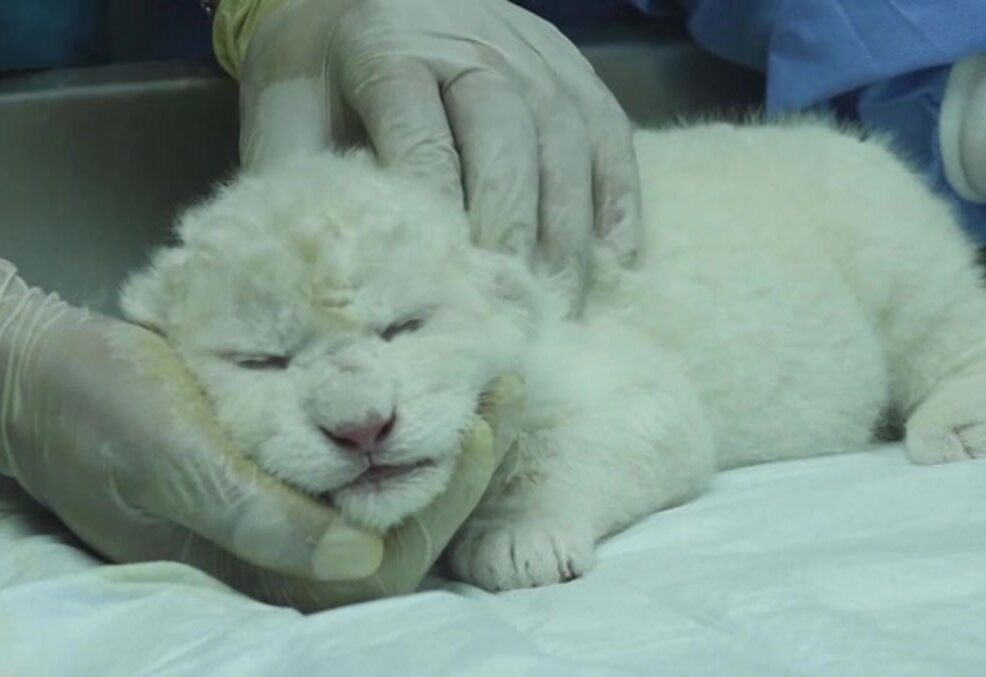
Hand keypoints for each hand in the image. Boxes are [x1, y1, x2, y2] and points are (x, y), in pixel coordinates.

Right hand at [0, 261, 521, 608]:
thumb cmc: (100, 412)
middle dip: (465, 465)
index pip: (384, 563)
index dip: (444, 502)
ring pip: (394, 493)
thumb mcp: (173, 459)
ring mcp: (290, 510)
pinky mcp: (288, 469)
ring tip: (489, 377)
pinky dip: (410, 423)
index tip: (478, 427)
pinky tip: (437, 377)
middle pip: (406, 530)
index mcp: (259, 568)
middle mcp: (285, 550)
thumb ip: (255, 515)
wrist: (46, 376)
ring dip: (447, 440)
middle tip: (504, 387)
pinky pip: (367, 460)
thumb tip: (359, 557)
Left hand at [220, 0, 641, 309]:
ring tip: (561, 302)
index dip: (437, 216)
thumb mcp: (286, 118)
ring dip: (567, 229)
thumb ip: (301, 185)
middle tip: (512, 309)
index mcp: (388, 48)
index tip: (445, 289)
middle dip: (510, 231)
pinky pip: (608, 133)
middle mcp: (471, 43)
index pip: (422, 136)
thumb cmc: (320, 74)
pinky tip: (615, 258)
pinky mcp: (572, 69)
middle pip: (505, 137)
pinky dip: (618, 197)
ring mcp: (532, 53)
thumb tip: (318, 281)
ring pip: (564, 141)